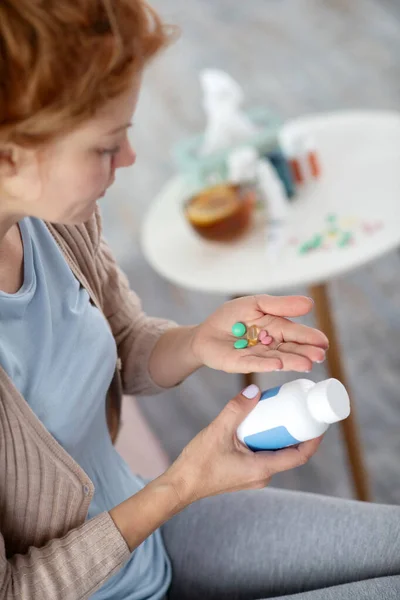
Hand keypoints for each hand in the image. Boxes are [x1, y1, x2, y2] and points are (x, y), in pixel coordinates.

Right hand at [165, 385, 322, 505]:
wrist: (180, 485)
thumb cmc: (198, 464)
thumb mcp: (218, 431)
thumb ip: (236, 410)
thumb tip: (254, 391)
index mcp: (262, 469)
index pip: (299, 455)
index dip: (313, 438)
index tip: (319, 419)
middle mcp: (262, 475)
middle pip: (290, 451)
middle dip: (296, 429)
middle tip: (298, 407)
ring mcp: (254, 475)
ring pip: (276, 452)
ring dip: (280, 433)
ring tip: (280, 410)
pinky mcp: (245, 472)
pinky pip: (264, 454)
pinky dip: (267, 438)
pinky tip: (260, 422)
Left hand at [190, 294, 328, 373]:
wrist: (205, 333)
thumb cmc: (231, 317)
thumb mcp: (256, 304)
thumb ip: (280, 305)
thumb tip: (310, 303)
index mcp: (276, 329)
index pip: (295, 333)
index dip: (309, 337)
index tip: (323, 342)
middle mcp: (270, 346)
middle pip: (290, 349)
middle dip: (305, 352)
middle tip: (319, 356)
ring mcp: (257, 356)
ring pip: (277, 359)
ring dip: (292, 361)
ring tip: (307, 364)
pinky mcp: (240, 364)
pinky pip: (254, 364)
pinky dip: (265, 364)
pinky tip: (278, 364)